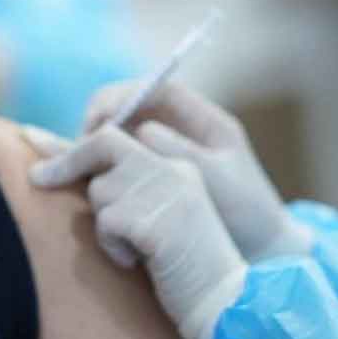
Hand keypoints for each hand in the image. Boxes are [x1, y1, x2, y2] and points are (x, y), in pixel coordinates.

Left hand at [26, 124, 247, 338]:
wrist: (222, 303)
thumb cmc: (183, 270)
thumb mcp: (157, 219)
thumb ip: (125, 188)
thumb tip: (56, 168)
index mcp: (178, 166)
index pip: (118, 136)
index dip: (75, 143)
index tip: (35, 143)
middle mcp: (174, 170)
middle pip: (104, 144)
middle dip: (67, 161)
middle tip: (37, 177)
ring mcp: (168, 192)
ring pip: (101, 188)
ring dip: (104, 222)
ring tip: (133, 248)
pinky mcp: (155, 220)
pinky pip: (107, 222)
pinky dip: (113, 246)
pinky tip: (137, 262)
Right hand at [81, 81, 312, 260]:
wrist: (260, 250)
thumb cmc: (247, 213)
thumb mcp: (218, 181)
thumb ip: (181, 153)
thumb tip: (143, 131)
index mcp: (204, 121)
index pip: (156, 89)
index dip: (122, 96)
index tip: (98, 120)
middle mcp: (182, 130)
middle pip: (130, 107)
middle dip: (100, 121)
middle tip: (79, 147)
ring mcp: (166, 152)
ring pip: (120, 134)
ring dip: (96, 146)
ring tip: (77, 167)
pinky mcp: (154, 177)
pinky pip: (120, 162)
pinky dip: (103, 168)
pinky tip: (91, 184)